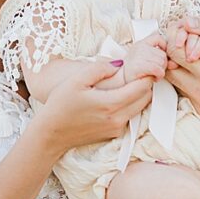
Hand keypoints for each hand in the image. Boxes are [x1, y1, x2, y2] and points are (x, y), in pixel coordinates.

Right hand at [36, 60, 153, 153]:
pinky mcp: (114, 134)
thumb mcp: (76, 81)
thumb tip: (119, 64)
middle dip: (146, 84)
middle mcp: (117, 119)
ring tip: (132, 80)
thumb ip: (99, 69)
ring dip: (141, 95)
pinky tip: (121, 95)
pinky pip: (130, 116)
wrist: (52, 134)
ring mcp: (116, 128)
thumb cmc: (61, 105)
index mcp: (110, 104)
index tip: (147, 65)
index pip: (141, 88)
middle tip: (142, 70)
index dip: (147, 75)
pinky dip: (132, 105)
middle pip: (145, 98)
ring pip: (140, 108)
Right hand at [123, 32, 167, 81]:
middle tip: (156, 71)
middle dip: (163, 65)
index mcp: (140, 44)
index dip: (164, 46)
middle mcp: (140, 47)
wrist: (118, 81)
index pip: (158, 38)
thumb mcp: (144, 60)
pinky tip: (154, 78)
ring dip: (161, 71)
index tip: (162, 56)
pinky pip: (158, 69)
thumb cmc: (131, 72)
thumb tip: (174, 63)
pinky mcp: (140, 66)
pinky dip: (159, 75)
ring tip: (153, 75)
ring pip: (162, 62)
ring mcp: (139, 55)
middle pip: (163, 54)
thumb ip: (158, 58)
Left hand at [165, 15, 199, 116]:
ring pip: (173, 78)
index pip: (173, 52)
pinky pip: (183, 88)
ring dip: (180, 64)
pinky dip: (187, 76)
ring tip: (199, 55)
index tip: (188, 31)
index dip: (177, 36)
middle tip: (192, 42)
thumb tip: (186, 22)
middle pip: (168, 66)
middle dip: (176, 50)